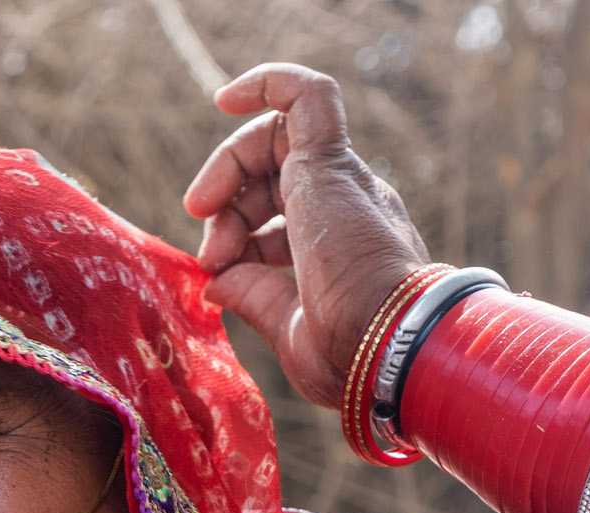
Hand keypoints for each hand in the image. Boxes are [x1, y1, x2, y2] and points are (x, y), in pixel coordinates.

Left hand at [183, 63, 429, 407]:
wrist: (385, 344)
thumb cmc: (347, 352)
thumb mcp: (287, 326)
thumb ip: (253, 296)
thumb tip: (216, 282)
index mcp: (338, 239)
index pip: (277, 214)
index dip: (235, 235)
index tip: (214, 269)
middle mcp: (344, 201)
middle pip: (269, 174)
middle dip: (224, 203)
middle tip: (209, 251)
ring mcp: (339, 180)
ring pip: (275, 137)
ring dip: (226, 166)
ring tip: (204, 216)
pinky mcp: (330, 163)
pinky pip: (306, 96)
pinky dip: (268, 82)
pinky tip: (227, 97)